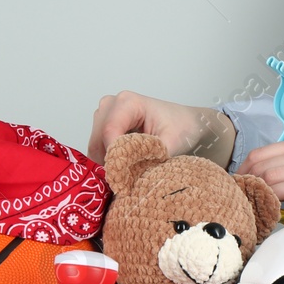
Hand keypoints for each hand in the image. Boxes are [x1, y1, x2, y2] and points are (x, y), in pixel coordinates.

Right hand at [88, 91, 235, 166]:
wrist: (187, 123)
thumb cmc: (182, 128)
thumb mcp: (170, 145)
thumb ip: (148, 157)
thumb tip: (128, 174)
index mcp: (128, 102)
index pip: (109, 131)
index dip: (114, 156)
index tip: (122, 178)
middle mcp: (112, 104)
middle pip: (98, 139)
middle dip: (111, 161)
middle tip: (126, 180)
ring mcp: (106, 113)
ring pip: (96, 145)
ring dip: (109, 161)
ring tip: (129, 172)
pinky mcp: (105, 124)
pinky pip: (98, 146)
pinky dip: (110, 159)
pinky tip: (126, 165)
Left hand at [239, 137, 283, 236]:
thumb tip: (277, 211)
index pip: (261, 155)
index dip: (242, 176)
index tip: (233, 198)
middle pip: (257, 160)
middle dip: (239, 183)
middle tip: (231, 208)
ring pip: (266, 171)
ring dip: (250, 193)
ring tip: (242, 215)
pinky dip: (267, 199)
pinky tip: (262, 216)